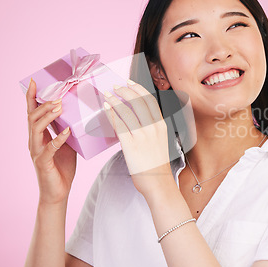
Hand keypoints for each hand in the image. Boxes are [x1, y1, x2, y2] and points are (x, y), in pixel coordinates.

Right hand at [26, 78, 76, 204]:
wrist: (57, 192)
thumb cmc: (62, 166)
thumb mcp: (66, 143)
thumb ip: (66, 129)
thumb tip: (77, 113)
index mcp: (38, 135)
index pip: (32, 112)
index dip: (31, 97)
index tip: (33, 81)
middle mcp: (34, 141)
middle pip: (32, 117)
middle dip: (43, 104)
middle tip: (57, 96)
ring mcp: (37, 151)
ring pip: (36, 128)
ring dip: (47, 116)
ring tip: (59, 107)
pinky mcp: (43, 162)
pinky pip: (49, 148)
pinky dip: (58, 138)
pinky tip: (67, 131)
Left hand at [103, 80, 172, 195]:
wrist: (158, 183)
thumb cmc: (156, 165)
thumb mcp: (160, 142)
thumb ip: (151, 129)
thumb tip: (137, 119)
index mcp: (161, 126)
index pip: (150, 100)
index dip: (138, 89)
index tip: (129, 82)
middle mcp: (153, 128)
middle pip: (138, 101)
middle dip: (125, 91)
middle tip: (115, 87)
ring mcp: (143, 136)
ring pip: (127, 110)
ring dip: (115, 99)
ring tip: (106, 95)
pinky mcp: (131, 144)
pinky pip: (119, 124)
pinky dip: (112, 113)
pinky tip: (106, 108)